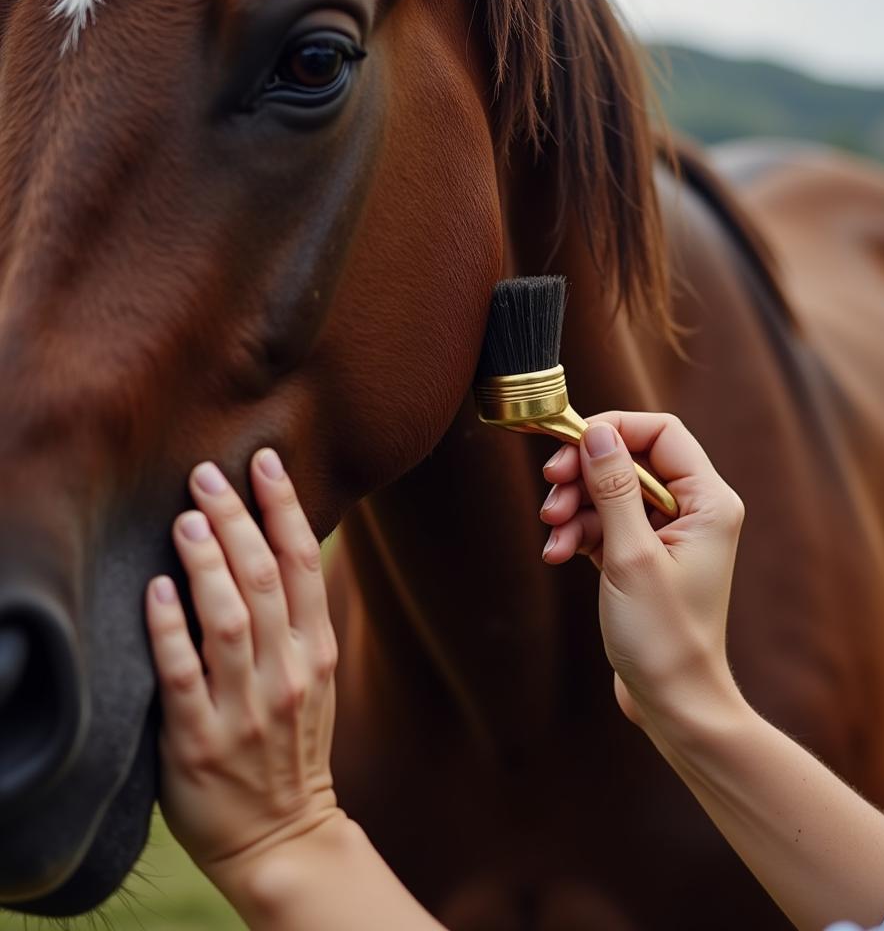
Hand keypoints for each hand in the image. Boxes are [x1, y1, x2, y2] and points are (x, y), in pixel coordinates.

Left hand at [145, 449, 340, 892]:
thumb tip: (268, 544)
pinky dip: (171, 630)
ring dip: (208, 562)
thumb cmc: (292, 743)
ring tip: (185, 518)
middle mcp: (288, 671)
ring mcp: (246, 707)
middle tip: (206, 474)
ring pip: (229, 619)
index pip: (304, 563)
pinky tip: (156, 590)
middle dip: (238, 518)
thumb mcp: (312, 676)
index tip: (264, 462)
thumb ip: (295, 618)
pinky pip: (184, 676)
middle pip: (264, 579)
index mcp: (316, 650)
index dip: (285, 508)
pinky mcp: (200, 741)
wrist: (283, 833)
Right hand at [539, 413, 745, 732]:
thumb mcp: (631, 556)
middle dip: (584, 472)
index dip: (613, 429)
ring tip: (551, 534)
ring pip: (609, 492)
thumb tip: (597, 433)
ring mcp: (665, 534)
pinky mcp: (642, 557)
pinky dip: (577, 533)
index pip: (660, 432)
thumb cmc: (665, 636)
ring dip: (574, 507)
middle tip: (550, 489)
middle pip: (628, 459)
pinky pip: (603, 524)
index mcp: (707, 502)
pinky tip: (556, 553)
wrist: (674, 703)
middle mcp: (692, 510)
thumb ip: (613, 488)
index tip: (569, 444)